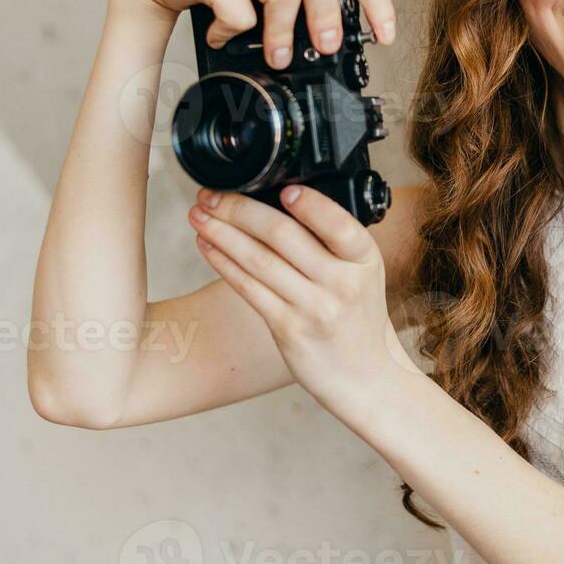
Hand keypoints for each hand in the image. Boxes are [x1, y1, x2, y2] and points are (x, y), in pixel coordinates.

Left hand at [187, 183, 419, 412]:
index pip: (339, 225)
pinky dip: (224, 263)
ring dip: (222, 233)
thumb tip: (277, 201)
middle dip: (240, 210)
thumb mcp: (362, 272)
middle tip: (212, 195)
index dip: (310, 205)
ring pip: (258, 260)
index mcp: (364, 259)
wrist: (365, 375)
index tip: (281, 189)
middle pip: (283, 236)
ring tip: (199, 215)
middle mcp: (341, 282)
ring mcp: (314, 308)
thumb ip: (332, 241)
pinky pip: (248, 289)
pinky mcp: (288, 330)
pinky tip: (208, 246)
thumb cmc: (358, 315)